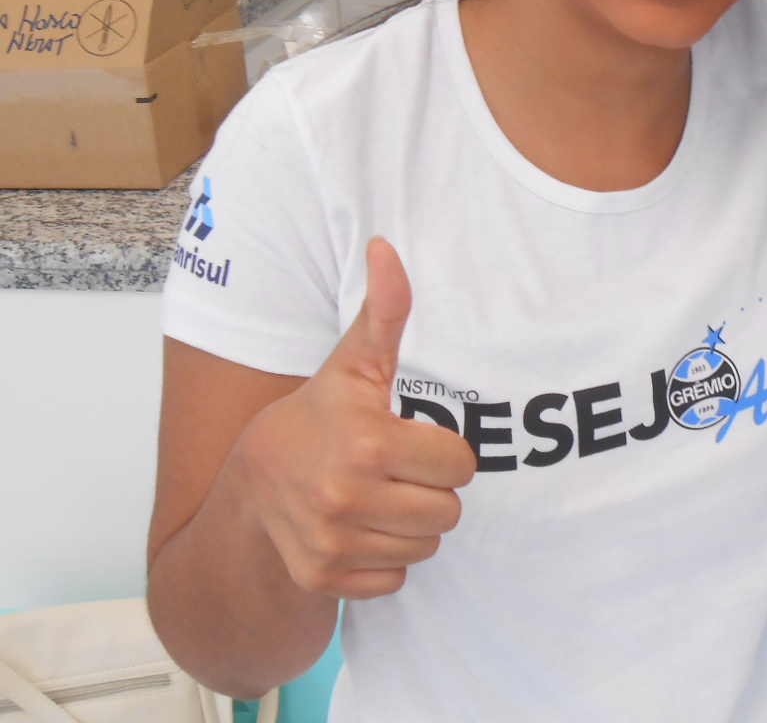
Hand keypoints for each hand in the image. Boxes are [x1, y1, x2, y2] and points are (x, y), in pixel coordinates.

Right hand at [232, 237, 476, 598]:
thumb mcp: (352, 364)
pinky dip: (386, 559)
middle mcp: (347, 498)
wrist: (247, 488)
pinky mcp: (325, 578)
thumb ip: (384, 310)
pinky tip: (360, 528)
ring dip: (412, 524)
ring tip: (378, 496)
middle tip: (396, 471)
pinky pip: (398, 577)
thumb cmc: (315, 418)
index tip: (412, 440)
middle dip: (431, 490)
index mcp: (367, 444)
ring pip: (428, 545)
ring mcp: (333, 543)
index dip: (443, 452)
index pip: (461, 465)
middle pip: (450, 510)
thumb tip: (386, 246)